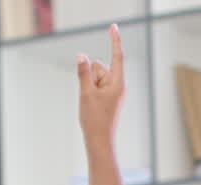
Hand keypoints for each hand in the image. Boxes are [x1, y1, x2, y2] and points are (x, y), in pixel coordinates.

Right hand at [77, 24, 124, 149]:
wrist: (99, 142)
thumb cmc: (95, 120)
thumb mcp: (86, 93)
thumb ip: (84, 73)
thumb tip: (82, 56)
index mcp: (118, 83)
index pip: (117, 56)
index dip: (114, 40)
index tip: (113, 27)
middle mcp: (118, 85)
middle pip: (100, 67)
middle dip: (91, 76)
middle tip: (91, 97)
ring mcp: (113, 91)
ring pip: (96, 77)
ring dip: (89, 86)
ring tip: (91, 104)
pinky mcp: (109, 97)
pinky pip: (96, 86)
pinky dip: (90, 92)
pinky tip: (91, 106)